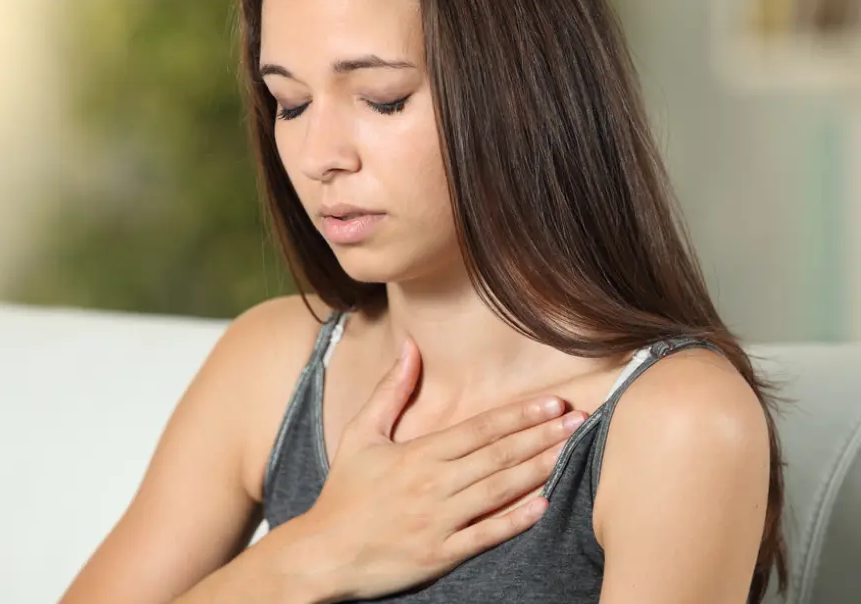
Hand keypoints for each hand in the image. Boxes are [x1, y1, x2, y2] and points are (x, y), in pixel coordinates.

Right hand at [297, 339, 586, 600]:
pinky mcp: (440, 555)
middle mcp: (432, 485)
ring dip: (537, 470)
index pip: (479, 429)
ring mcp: (438, 521)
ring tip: (569, 452)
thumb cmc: (343, 492)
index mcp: (417, 455)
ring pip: (498, 492)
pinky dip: (515, 521)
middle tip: (578, 420)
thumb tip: (410, 347)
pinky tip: (543, 505)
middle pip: (497, 456)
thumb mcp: (360, 434)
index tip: (552, 402)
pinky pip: (485, 536)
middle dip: (541, 436)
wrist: (323, 552)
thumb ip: (390, 392)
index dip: (519, 415)